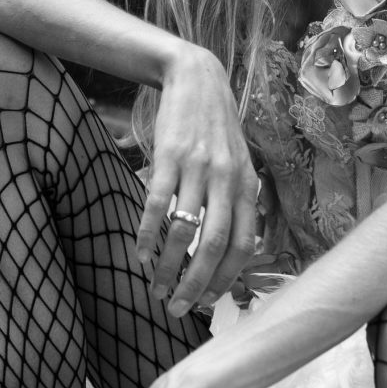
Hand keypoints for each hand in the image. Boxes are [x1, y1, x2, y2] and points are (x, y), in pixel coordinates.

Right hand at [135, 44, 258, 316]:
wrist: (196, 79)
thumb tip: (232, 252)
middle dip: (194, 285)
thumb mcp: (239, 163)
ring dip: (166, 267)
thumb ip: (238, 201)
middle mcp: (227, 180)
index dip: (225, 279)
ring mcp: (198, 168)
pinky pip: (156, 206)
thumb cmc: (216, 130)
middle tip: (176, 308)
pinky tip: (138, 254)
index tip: (205, 301)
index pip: (243, 246)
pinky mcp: (169, 157)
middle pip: (214, 246)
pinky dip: (146, 236)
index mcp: (248, 186)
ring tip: (154, 287)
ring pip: (184, 232)